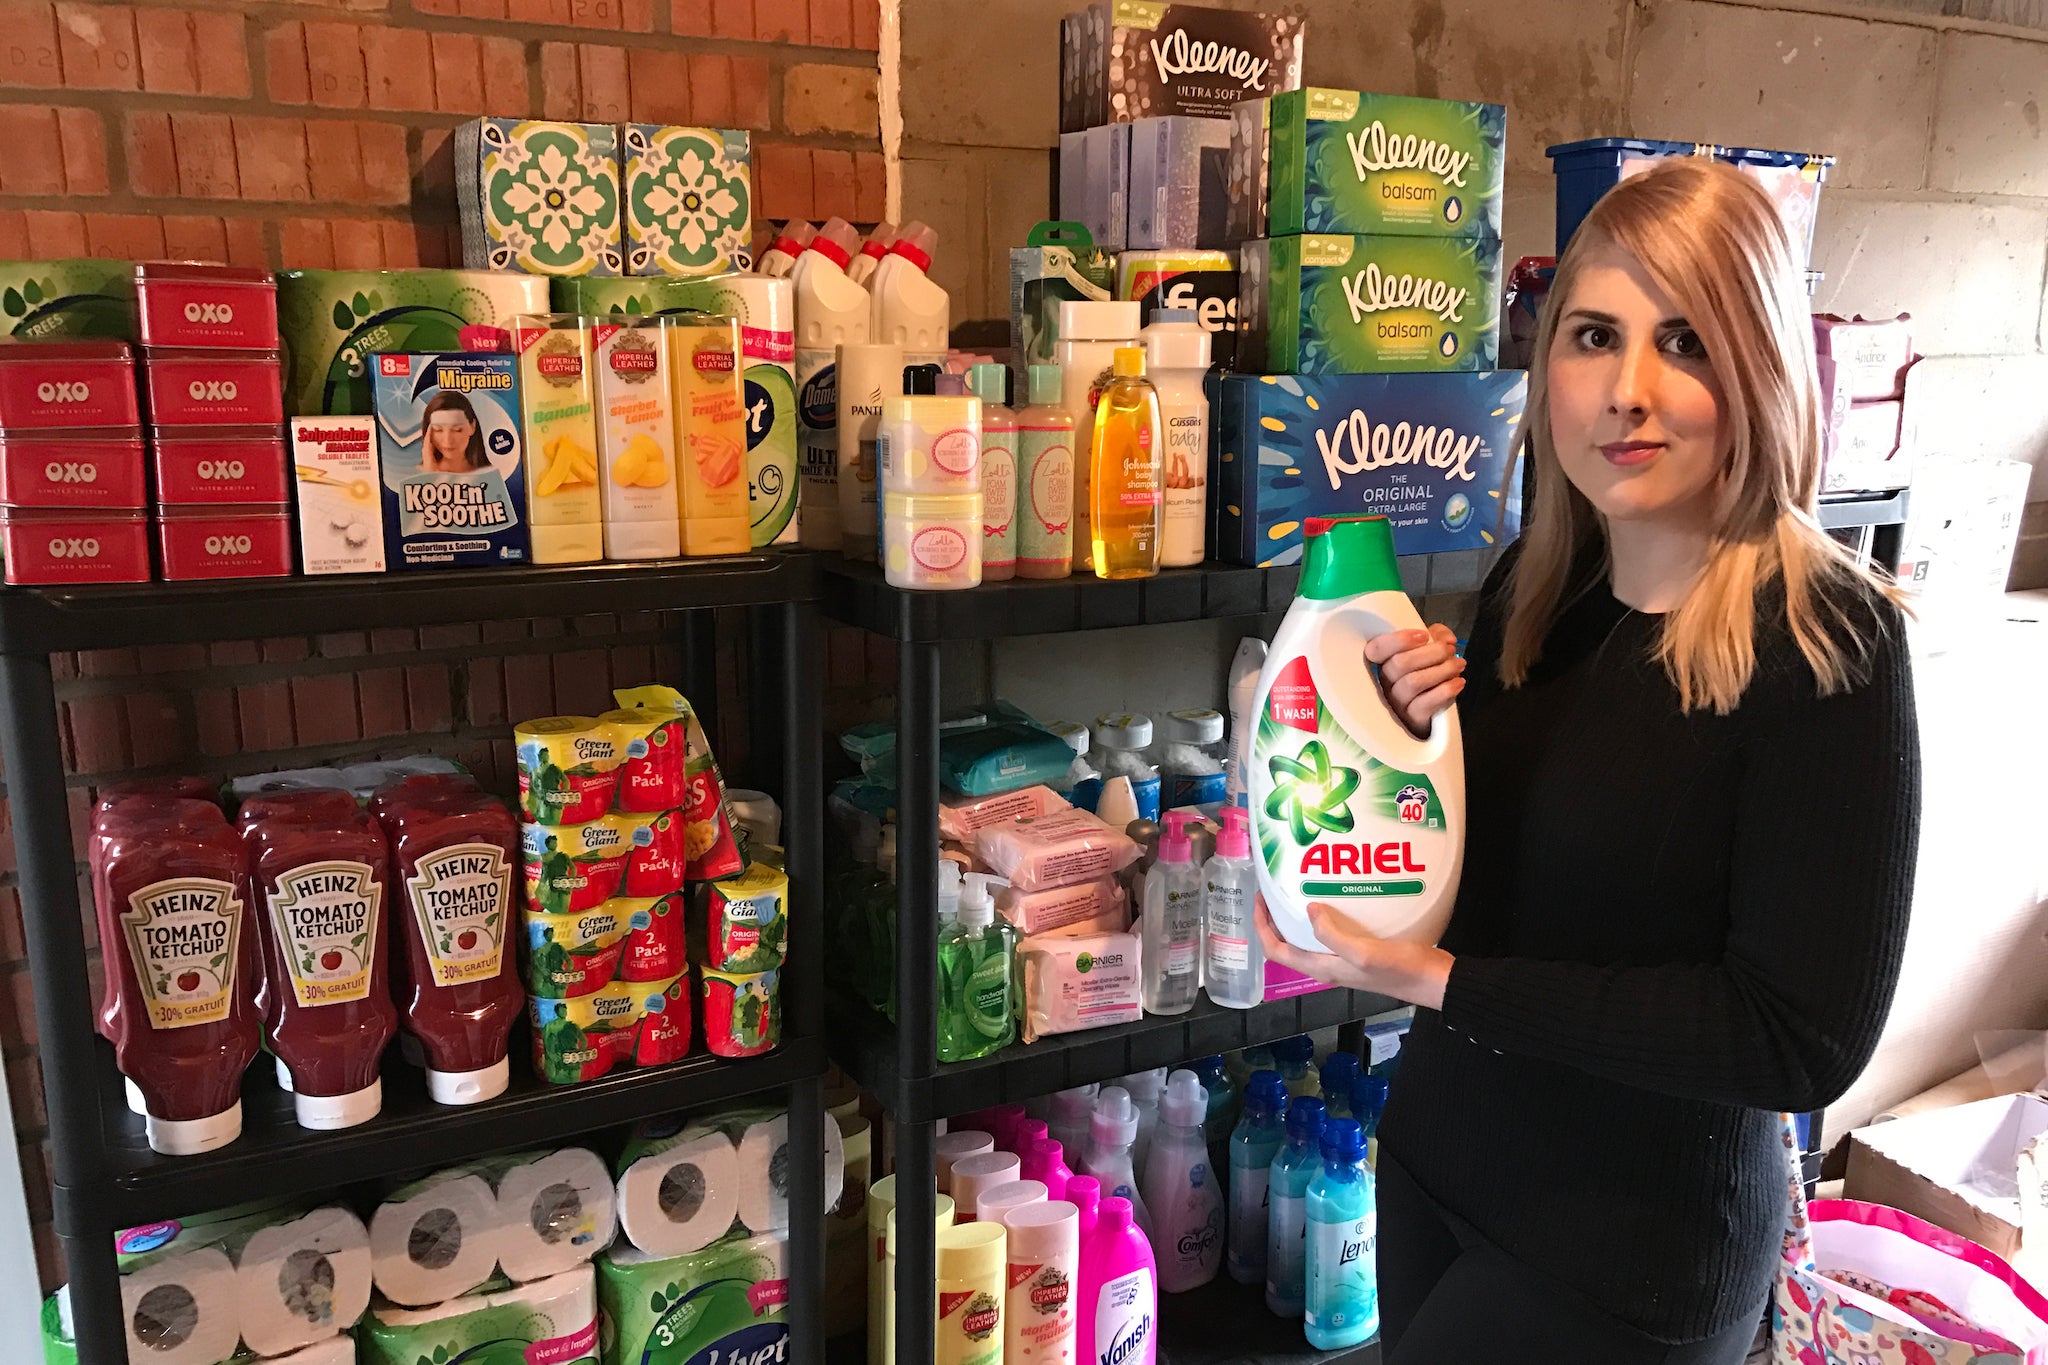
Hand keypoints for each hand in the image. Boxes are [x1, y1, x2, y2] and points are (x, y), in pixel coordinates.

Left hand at [1255, 894, 1451, 1010]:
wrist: (1434, 981)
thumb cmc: (1400, 969)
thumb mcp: (1364, 952)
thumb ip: (1333, 935)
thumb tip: (1308, 910)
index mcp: (1322, 968)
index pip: (1276, 950)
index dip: (1261, 926)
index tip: (1259, 897)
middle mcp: (1327, 965)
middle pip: (1287, 943)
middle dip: (1275, 917)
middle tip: (1274, 886)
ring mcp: (1343, 959)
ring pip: (1308, 937)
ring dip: (1296, 915)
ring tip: (1297, 885)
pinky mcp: (1359, 950)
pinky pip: (1331, 931)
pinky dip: (1324, 914)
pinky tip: (1334, 894)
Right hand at [1365, 624, 1464, 737]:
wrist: (1430, 710)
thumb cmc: (1425, 675)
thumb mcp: (1428, 650)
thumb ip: (1435, 636)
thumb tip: (1446, 638)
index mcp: (1384, 662)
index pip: (1376, 649)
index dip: (1398, 640)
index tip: (1424, 635)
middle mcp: (1386, 682)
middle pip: (1400, 663)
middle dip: (1431, 652)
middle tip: (1450, 650)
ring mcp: (1397, 702)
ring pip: (1413, 682)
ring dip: (1442, 669)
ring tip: (1459, 664)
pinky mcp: (1413, 717)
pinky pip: (1426, 703)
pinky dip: (1446, 690)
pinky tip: (1458, 682)